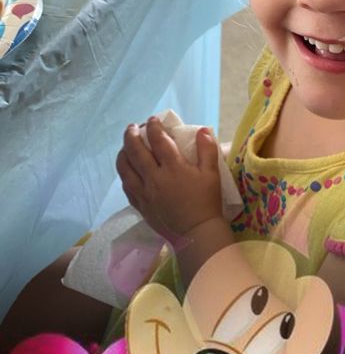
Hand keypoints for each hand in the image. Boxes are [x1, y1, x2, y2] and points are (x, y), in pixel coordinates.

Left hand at [115, 117, 221, 241]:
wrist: (196, 233)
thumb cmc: (206, 203)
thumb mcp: (212, 174)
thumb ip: (208, 149)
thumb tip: (203, 130)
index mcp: (173, 168)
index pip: (158, 140)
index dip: (154, 127)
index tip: (153, 120)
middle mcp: (154, 178)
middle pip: (136, 151)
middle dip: (132, 135)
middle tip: (133, 127)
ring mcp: (145, 193)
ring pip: (125, 168)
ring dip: (123, 153)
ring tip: (125, 146)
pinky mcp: (141, 206)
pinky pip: (126, 186)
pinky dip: (124, 174)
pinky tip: (127, 171)